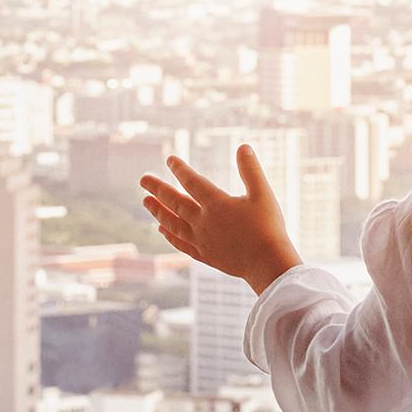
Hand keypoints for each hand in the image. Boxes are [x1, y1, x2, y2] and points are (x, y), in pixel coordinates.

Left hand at [140, 146, 303, 292]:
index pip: (192, 182)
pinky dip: (169, 235)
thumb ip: (251, 170)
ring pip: (173, 223)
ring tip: (145, 202)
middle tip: (143, 179)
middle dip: (158, 189)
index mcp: (217, 204)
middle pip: (175, 202)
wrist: (268, 264)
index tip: (170, 160)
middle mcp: (203, 221)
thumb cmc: (268, 227)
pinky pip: (181, 243)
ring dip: (158, 211)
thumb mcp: (263, 194)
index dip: (180, 169)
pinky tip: (162, 229)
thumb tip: (243, 147)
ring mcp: (202, 240)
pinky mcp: (205, 255)